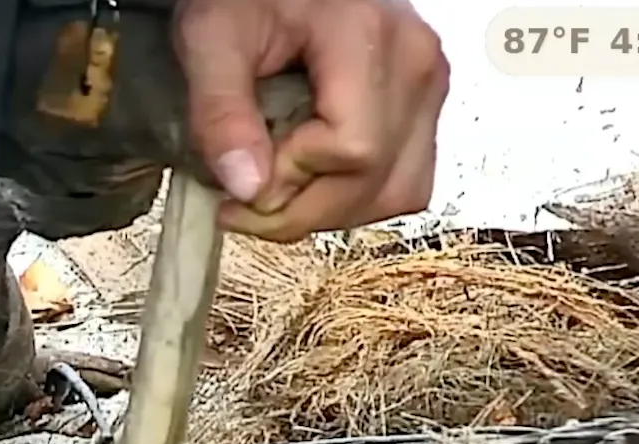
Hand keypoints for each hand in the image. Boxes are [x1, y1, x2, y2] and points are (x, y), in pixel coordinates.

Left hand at [174, 0, 448, 241]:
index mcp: (369, 37)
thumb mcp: (211, 38)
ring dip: (327, 212)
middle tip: (238, 205)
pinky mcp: (421, 105)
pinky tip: (307, 181)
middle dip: (299, 211)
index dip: (290, 181)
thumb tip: (248, 189)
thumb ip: (221, 110)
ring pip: (396, 192)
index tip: (235, 180)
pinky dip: (353, 198)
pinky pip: (403, 180)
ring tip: (272, 192)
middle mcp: (416, 65)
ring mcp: (427, 87)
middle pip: (375, 181)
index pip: (353, 149)